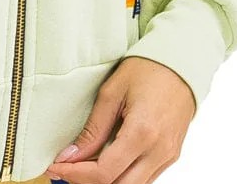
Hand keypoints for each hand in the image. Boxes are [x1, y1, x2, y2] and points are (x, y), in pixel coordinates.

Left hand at [45, 56, 195, 183]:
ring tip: (82, 166)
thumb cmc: (146, 70)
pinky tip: (105, 162)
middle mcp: (159, 151)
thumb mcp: (112, 92)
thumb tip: (71, 155)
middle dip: (88, 182)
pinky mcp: (171, 156)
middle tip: (66, 168)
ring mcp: (168, 156)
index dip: (76, 174)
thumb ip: (94, 128)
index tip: (56, 167)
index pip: (104, 172)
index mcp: (142, 133)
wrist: (180, 64)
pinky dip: (123, 176)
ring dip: (106, 181)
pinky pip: (145, 179)